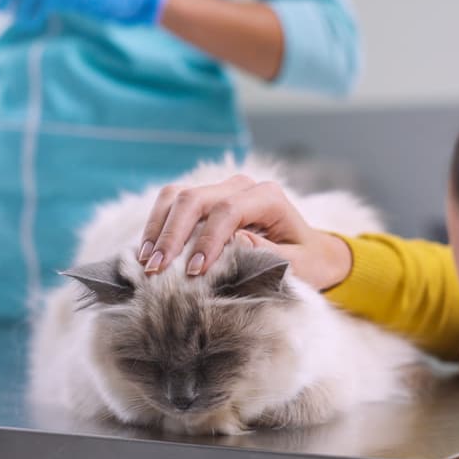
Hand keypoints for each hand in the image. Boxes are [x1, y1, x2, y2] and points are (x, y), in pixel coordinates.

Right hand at [138, 175, 352, 290]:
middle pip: (196, 198)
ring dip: (158, 227)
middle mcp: (243, 185)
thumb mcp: (301, 265)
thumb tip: (236, 241)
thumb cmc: (308, 261)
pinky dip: (157, 224)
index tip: (193, 272)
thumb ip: (272, 253)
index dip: (207, 239)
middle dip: (173, 234)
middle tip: (155, 268)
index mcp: (268, 197)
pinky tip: (147, 251)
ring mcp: (222, 189)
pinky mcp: (206, 199)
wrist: (311, 251)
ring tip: (146, 261)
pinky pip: (173, 203)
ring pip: (178, 195)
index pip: (228, 211)